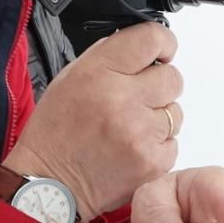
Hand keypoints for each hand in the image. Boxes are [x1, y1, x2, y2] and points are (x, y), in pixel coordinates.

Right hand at [3, 23, 181, 221]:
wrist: (48, 183)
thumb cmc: (56, 131)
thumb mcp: (71, 77)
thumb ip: (110, 58)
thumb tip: (145, 48)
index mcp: (99, 72)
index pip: (152, 39)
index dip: (163, 43)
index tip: (163, 51)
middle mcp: (122, 100)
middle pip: (172, 77)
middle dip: (160, 85)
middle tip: (138, 98)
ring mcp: (140, 133)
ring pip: (175, 112)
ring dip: (158, 117)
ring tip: (130, 128)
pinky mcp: (152, 162)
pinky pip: (173, 142)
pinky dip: (157, 145)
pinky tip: (132, 148)